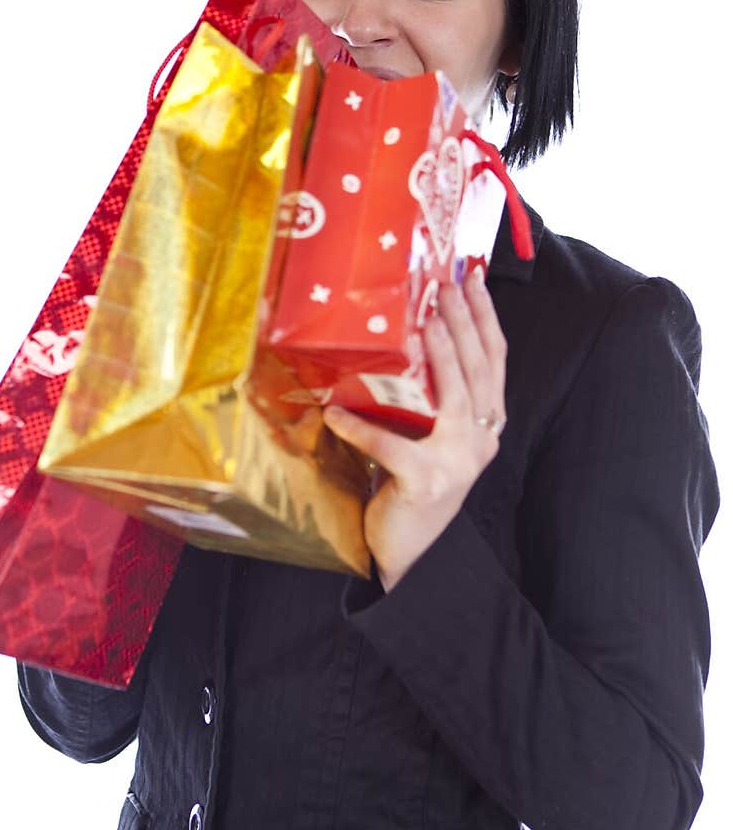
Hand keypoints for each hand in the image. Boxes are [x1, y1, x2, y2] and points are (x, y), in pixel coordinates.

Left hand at [322, 267, 507, 591]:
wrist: (411, 552)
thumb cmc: (413, 484)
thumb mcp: (431, 436)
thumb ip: (430, 398)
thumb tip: (403, 340)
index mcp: (486, 425)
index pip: (494, 361)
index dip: (485, 317)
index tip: (470, 278)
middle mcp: (481, 440)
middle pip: (480, 370)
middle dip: (465, 321)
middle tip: (446, 284)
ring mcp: (458, 462)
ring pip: (456, 396)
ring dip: (442, 353)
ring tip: (424, 319)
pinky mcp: (425, 481)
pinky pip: (391, 446)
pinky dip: (361, 428)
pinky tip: (336, 413)